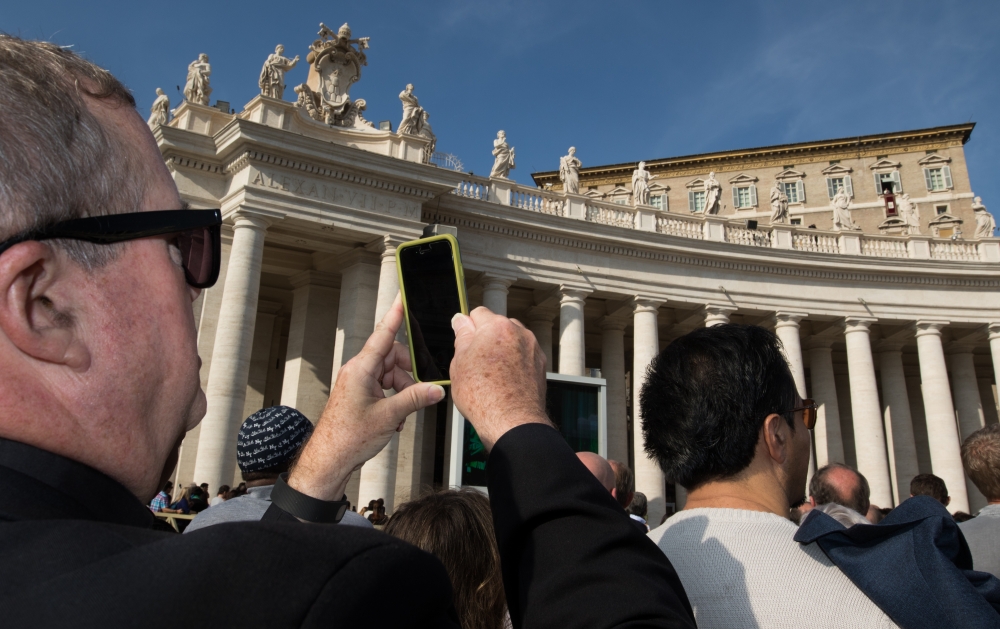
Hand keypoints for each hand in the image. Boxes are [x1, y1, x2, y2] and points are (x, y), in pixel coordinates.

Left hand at [288, 294, 444, 500]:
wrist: (329, 460)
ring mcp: (357, 383)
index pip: (383, 335)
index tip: (402, 296)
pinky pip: (382, 387)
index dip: (395, 315)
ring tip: (401, 413)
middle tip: (416, 392)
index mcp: (361, 369)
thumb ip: (415, 399)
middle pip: (392, 357)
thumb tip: (436, 390)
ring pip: (389, 374)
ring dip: (401, 390)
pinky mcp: (358, 395)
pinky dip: (393, 399)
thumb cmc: (348, 438)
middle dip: (407, 374)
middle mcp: (357, 371)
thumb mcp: (389, 417)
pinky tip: (395, 418)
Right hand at [450, 307, 550, 450]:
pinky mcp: (540, 364)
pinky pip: (523, 355)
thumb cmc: (483, 396)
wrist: (512, 422)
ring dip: (502, 350)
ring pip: (511, 341)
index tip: (464, 343)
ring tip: (492, 375)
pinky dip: (515, 363)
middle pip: (497, 326)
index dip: (468, 329)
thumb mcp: (459, 363)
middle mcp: (519, 332)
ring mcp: (532, 348)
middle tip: (476, 363)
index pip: (478, 313)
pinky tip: (506, 381)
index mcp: (496, 326)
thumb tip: (460, 320)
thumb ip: (461, 336)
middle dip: (487, 339)